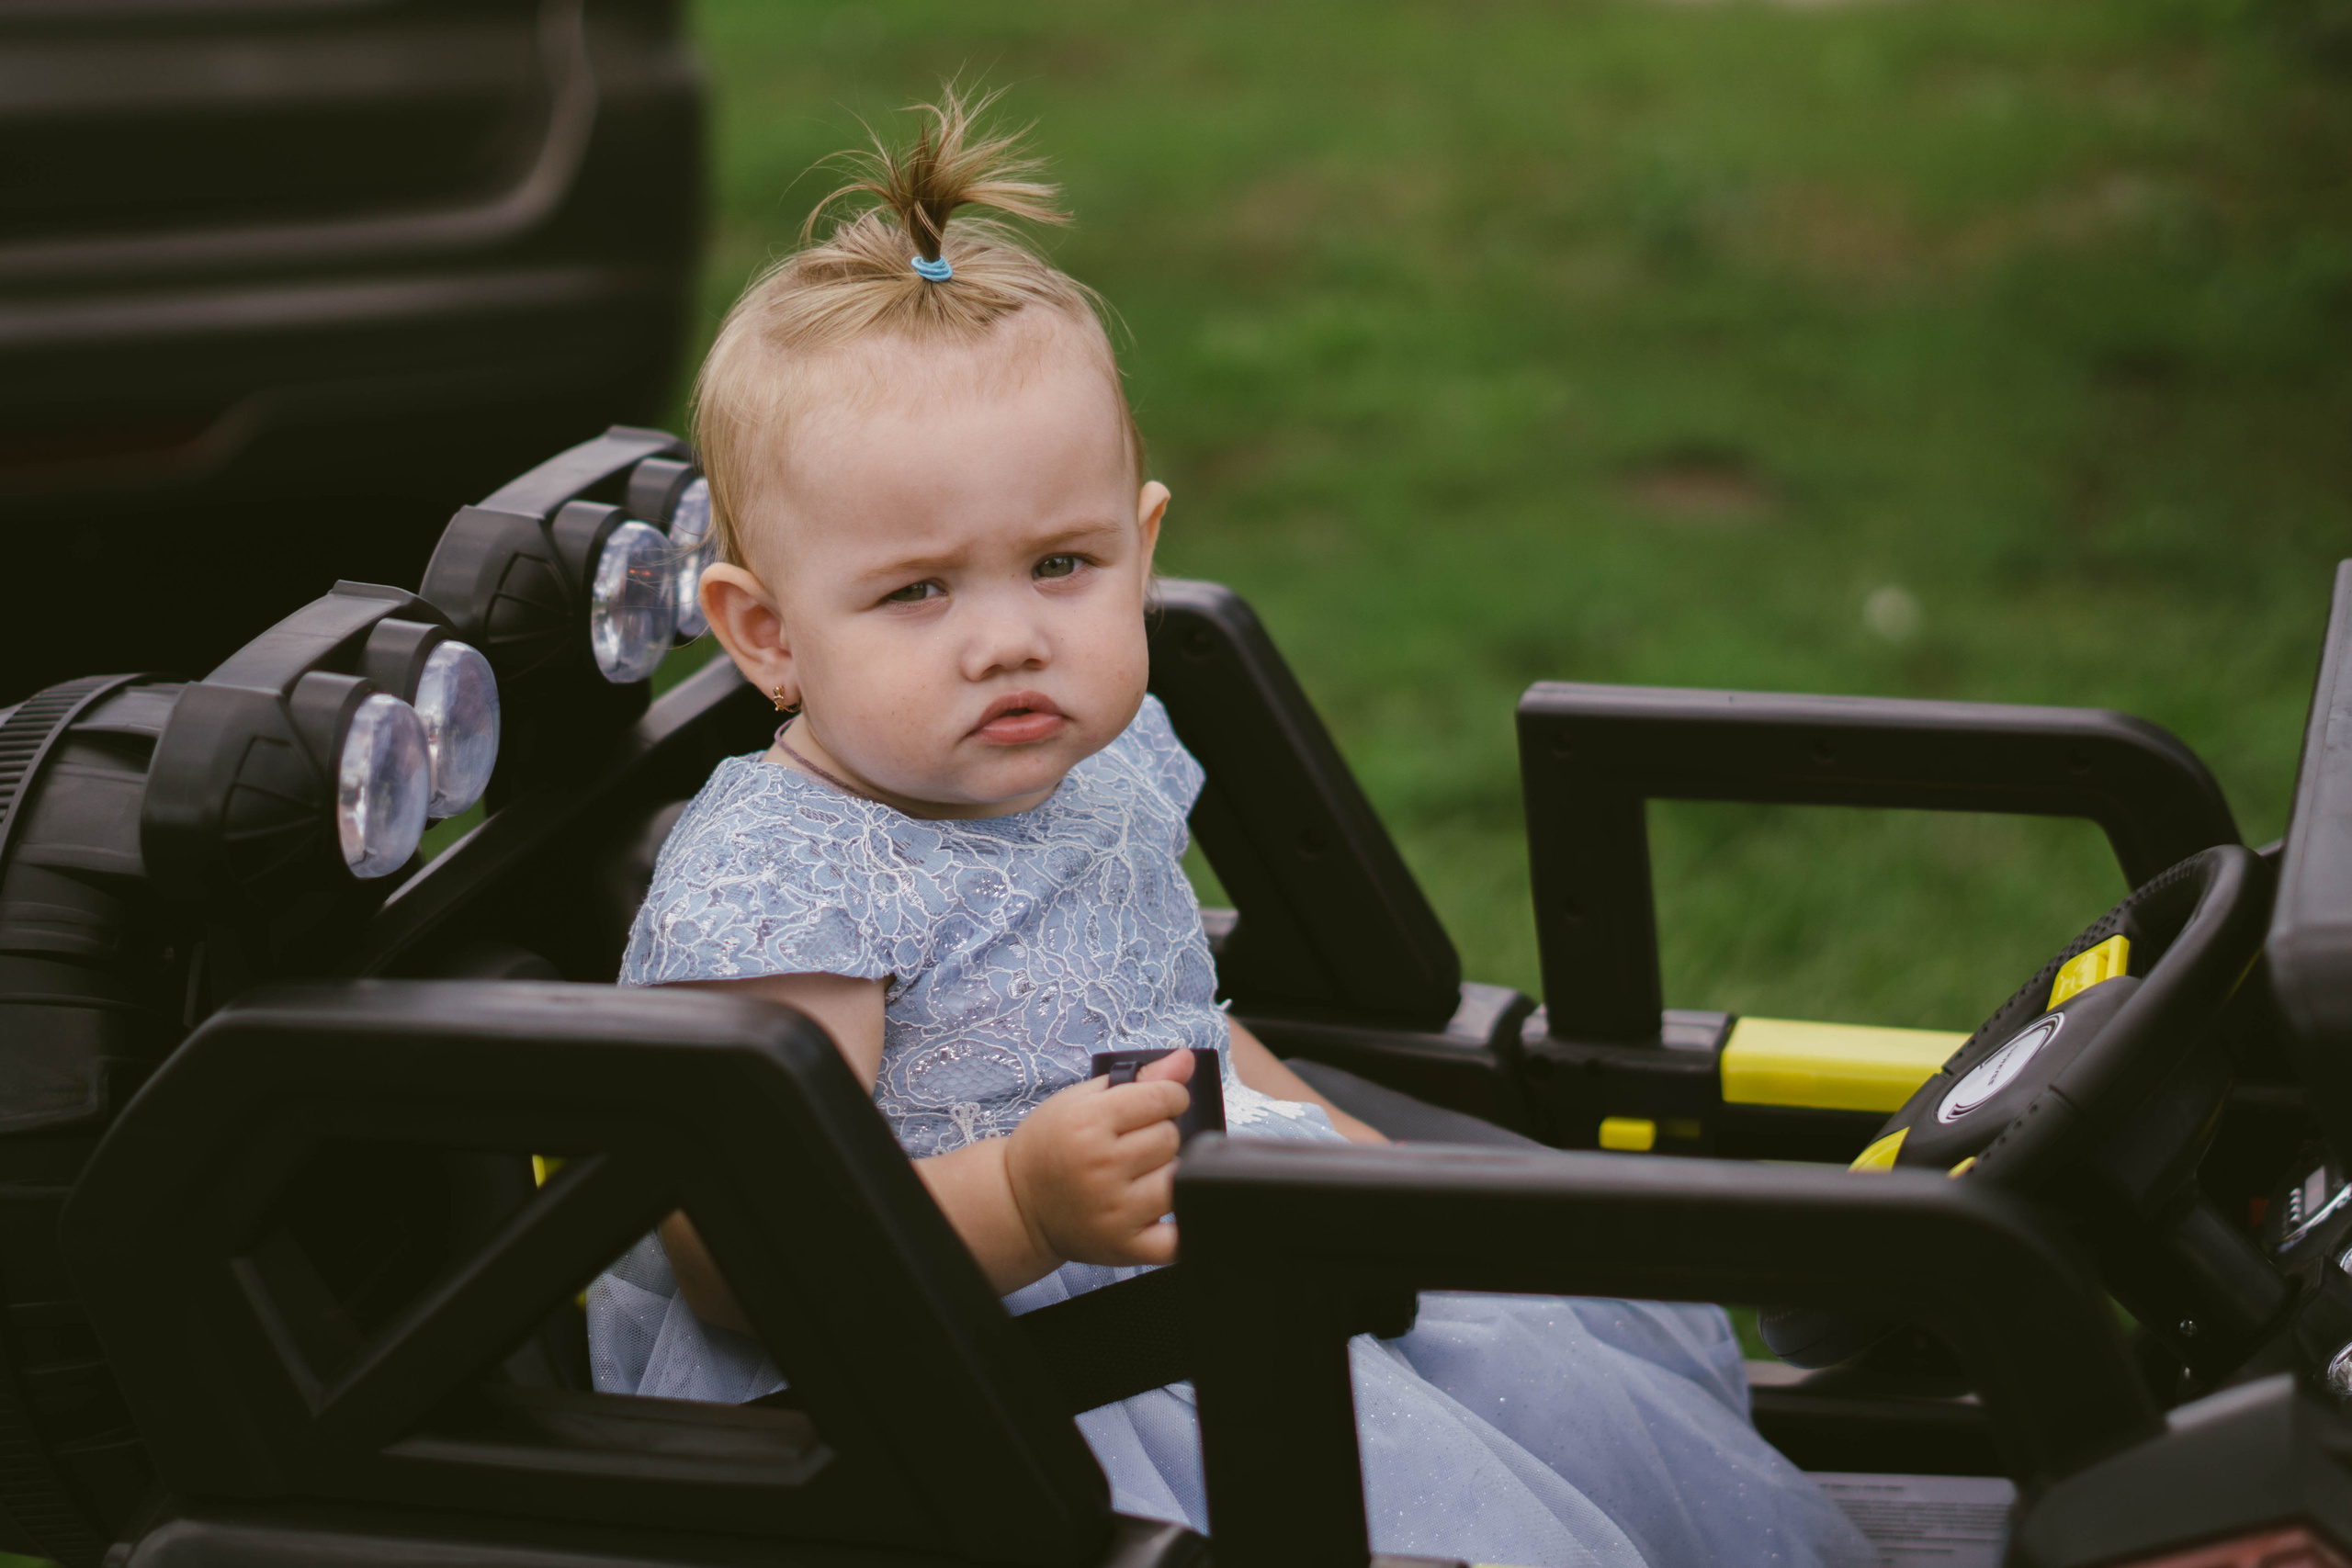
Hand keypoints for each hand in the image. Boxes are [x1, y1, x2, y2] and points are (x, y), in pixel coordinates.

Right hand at [1004, 1049, 1194, 1268]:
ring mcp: (1114, 1210)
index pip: (1163, 1098)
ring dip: (1166, 1174)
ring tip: (1139, 1175)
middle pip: (1170, 1138)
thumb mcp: (1081, 1101)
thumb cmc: (1051, 1146)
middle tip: (1132, 1144)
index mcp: (1088, 1123)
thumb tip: (1187, 1059)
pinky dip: (1178, 1226)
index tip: (1157, 1104)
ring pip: (1178, 1179)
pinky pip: (1176, 1238)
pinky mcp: (1124, 1246)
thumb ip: (1140, 1078)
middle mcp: (1101, 1166)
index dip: (1168, 1096)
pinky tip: (1158, 1211)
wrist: (1018, 1205)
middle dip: (1159, 1135)